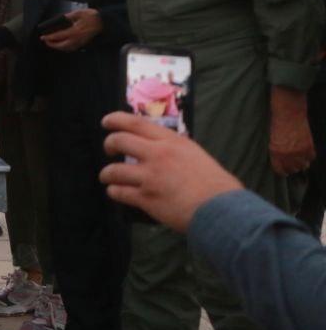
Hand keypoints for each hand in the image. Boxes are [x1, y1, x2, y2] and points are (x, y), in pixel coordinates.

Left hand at [41, 8, 102, 51]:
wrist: (103, 22)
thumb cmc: (92, 16)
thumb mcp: (79, 13)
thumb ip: (68, 16)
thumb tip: (61, 18)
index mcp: (74, 31)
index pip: (59, 36)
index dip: (49, 37)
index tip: (42, 37)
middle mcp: (77, 39)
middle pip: (61, 46)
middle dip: (52, 44)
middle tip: (46, 41)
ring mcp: (80, 42)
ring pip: (67, 48)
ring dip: (58, 47)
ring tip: (52, 43)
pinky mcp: (83, 43)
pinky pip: (72, 48)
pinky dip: (65, 48)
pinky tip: (62, 45)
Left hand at [98, 111, 241, 231]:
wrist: (221, 209)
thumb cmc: (216, 184)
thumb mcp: (195, 155)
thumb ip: (174, 150)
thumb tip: (158, 149)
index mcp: (172, 142)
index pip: (136, 123)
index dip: (116, 120)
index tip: (106, 122)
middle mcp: (158, 155)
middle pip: (119, 141)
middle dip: (108, 144)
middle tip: (108, 150)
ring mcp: (150, 177)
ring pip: (113, 170)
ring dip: (107, 173)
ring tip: (108, 176)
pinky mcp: (146, 198)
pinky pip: (119, 192)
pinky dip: (114, 191)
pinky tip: (116, 191)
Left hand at [269, 87, 314, 175]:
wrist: (288, 113)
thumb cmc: (277, 123)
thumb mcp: (272, 140)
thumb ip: (276, 152)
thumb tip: (281, 161)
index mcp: (275, 153)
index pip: (279, 170)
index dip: (282, 171)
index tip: (283, 170)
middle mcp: (287, 154)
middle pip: (293, 169)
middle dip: (292, 167)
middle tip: (292, 163)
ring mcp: (299, 151)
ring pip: (303, 165)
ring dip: (301, 163)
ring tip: (299, 158)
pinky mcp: (309, 146)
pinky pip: (311, 157)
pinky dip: (309, 156)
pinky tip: (305, 151)